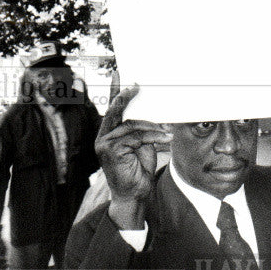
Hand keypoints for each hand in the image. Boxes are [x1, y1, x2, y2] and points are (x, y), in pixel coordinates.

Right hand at [95, 85, 171, 228]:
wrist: (135, 195)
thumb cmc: (138, 170)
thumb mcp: (142, 145)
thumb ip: (142, 129)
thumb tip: (156, 113)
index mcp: (109, 134)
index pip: (112, 109)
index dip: (115, 92)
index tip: (118, 75)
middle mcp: (103, 138)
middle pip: (116, 112)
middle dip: (126, 97)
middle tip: (137, 86)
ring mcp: (105, 145)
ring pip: (132, 126)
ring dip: (152, 128)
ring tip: (167, 133)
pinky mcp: (111, 151)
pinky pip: (135, 137)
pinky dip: (152, 137)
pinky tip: (165, 140)